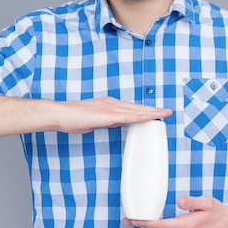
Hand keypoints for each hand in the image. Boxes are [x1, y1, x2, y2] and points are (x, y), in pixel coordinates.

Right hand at [55, 97, 171, 133]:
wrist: (60, 114)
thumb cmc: (72, 119)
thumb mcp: (93, 121)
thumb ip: (106, 121)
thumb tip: (115, 123)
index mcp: (108, 104)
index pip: (131, 108)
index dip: (144, 110)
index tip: (155, 112)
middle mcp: (112, 103)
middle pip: (137, 107)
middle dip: (153, 110)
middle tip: (167, 111)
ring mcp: (110, 107)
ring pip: (136, 110)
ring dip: (151, 112)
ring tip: (164, 113)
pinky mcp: (108, 114)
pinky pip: (129, 116)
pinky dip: (141, 117)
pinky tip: (150, 118)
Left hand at [122, 196, 227, 227]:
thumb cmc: (219, 214)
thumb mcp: (208, 203)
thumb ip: (192, 201)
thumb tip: (178, 201)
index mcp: (188, 226)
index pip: (161, 225)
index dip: (145, 222)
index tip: (133, 219)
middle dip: (142, 225)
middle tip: (127, 219)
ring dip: (149, 226)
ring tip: (137, 219)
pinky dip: (158, 227)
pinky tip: (153, 222)